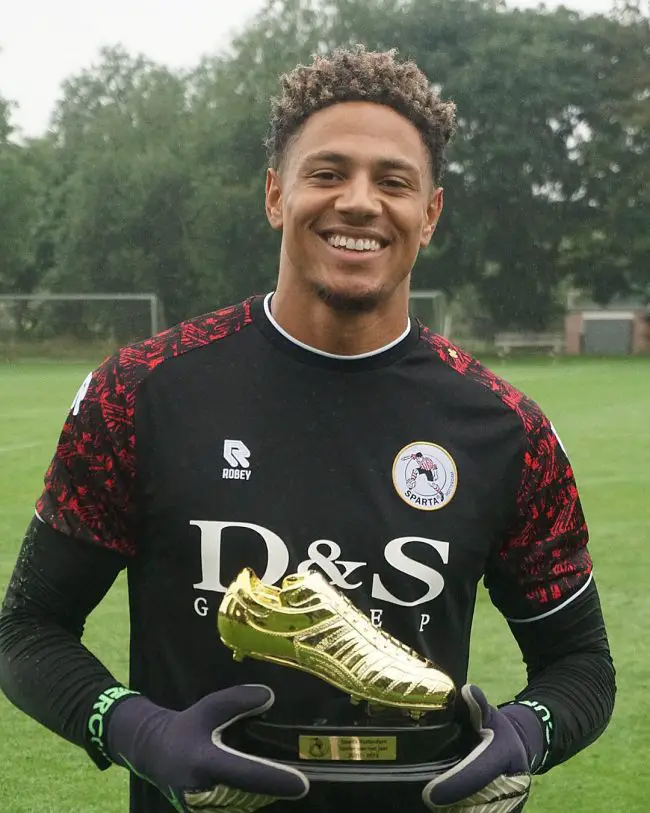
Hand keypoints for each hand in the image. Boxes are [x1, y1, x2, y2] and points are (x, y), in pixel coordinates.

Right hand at [106, 684, 308, 812]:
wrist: (156, 753)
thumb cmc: (187, 728)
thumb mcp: (210, 706)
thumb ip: (240, 700)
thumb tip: (271, 697)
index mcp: (204, 761)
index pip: (246, 774)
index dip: (275, 780)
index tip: (302, 785)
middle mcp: (203, 792)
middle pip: (252, 795)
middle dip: (273, 787)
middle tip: (294, 776)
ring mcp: (203, 810)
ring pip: (247, 806)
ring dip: (263, 794)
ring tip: (278, 779)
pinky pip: (238, 810)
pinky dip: (252, 797)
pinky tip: (259, 785)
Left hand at [422, 685, 530, 812]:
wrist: (518, 751)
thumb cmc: (497, 730)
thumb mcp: (489, 715)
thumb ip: (477, 705)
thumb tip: (467, 690)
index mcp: (504, 756)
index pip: (476, 775)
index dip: (453, 786)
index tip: (429, 794)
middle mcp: (512, 785)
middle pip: (475, 804)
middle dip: (451, 803)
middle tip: (426, 800)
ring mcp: (510, 804)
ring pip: (477, 812)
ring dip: (455, 810)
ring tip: (434, 804)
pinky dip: (462, 812)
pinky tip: (447, 808)